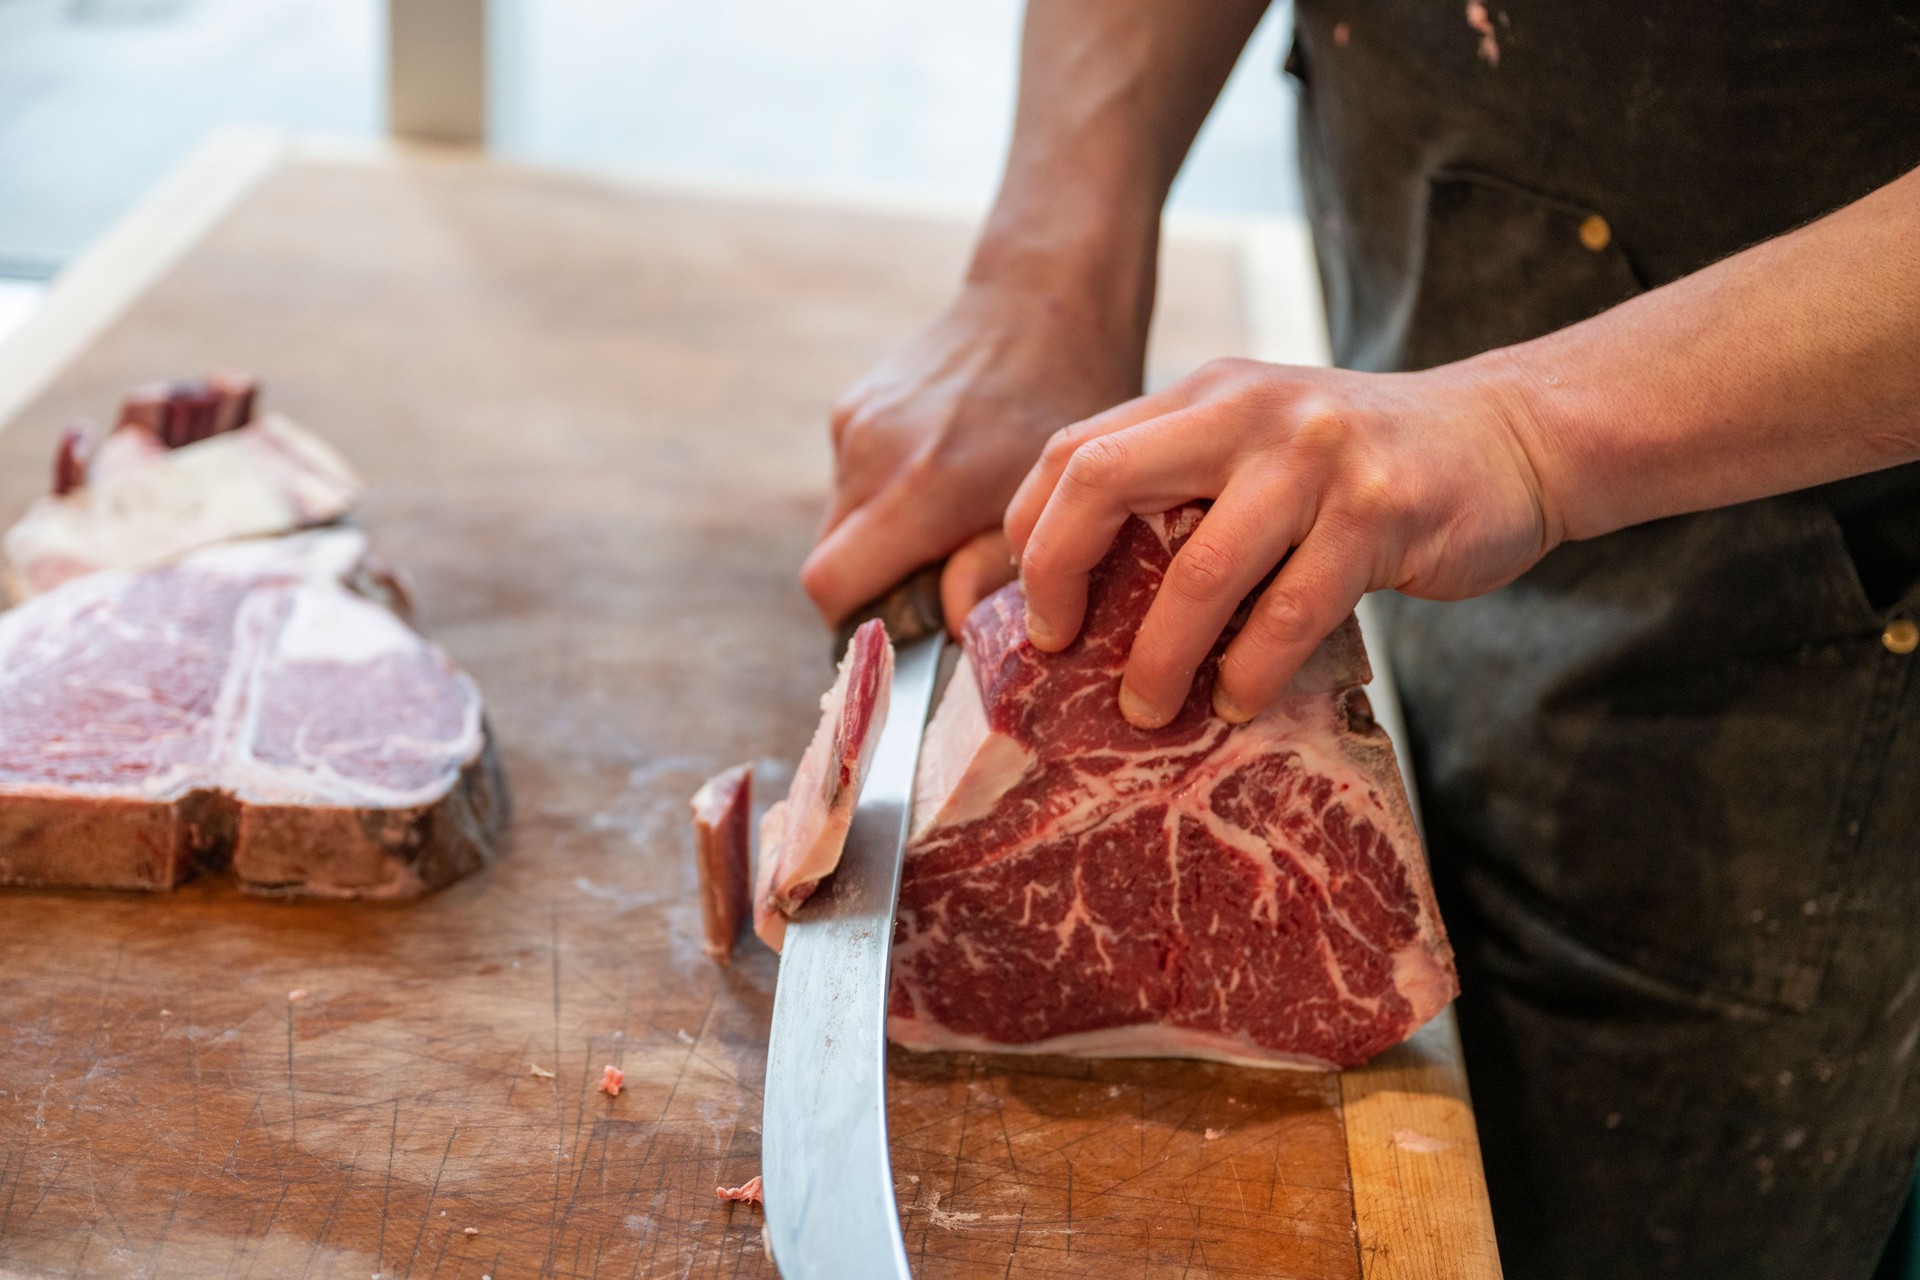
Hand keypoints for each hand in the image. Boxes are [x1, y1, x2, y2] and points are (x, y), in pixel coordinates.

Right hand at [801, 277, 1145, 631]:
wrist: (1046, 298)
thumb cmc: (1067, 400)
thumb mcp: (1052, 496)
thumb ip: (992, 571)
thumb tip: (950, 626)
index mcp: (918, 487)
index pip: (832, 589)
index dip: (861, 626)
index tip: (910, 631)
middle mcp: (870, 454)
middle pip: (830, 563)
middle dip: (877, 587)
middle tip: (943, 581)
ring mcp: (855, 424)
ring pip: (843, 522)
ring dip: (886, 539)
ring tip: (955, 516)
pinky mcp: (854, 403)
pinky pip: (855, 478)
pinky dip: (888, 494)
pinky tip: (947, 470)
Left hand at [1004, 356, 1555, 726]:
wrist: (1510, 437)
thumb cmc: (1368, 464)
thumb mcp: (1266, 444)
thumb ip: (1191, 487)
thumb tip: (1093, 597)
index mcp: (1205, 394)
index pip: (1076, 448)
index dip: (1032, 530)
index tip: (1031, 605)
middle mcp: (1247, 411)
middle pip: (1104, 481)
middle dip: (1060, 574)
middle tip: (1057, 650)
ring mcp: (1313, 459)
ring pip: (1198, 570)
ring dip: (1160, 657)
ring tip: (1147, 708)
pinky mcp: (1377, 514)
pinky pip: (1287, 614)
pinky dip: (1250, 672)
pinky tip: (1237, 702)